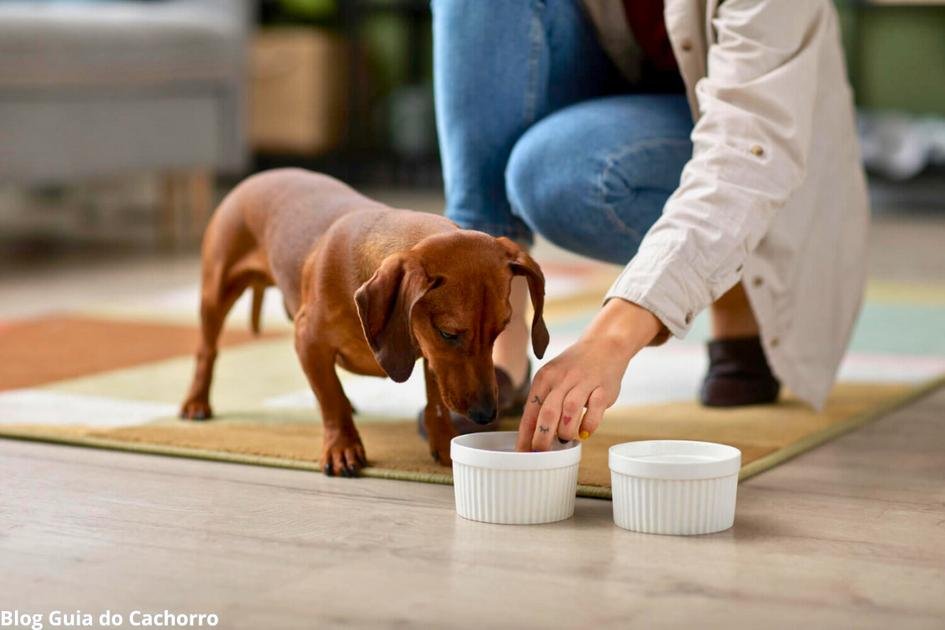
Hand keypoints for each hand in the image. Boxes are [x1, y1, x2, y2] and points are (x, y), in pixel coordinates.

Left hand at [516, 299, 664, 451]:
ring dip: (566, 431)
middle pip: (548, 412)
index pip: (530, 410)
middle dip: (542, 437)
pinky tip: (584, 433)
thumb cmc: (574, 369)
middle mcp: (562, 379)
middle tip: (542, 453)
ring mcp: (584, 382)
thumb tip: (531, 438)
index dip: (525, 434)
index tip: (522, 453)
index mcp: (544, 378)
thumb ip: (543, 404)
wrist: (604, 345)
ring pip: (570, 411)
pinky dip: (588, 425)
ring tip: (565, 439)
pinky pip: (595, 410)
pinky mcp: (604, 388)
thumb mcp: (553, 380)